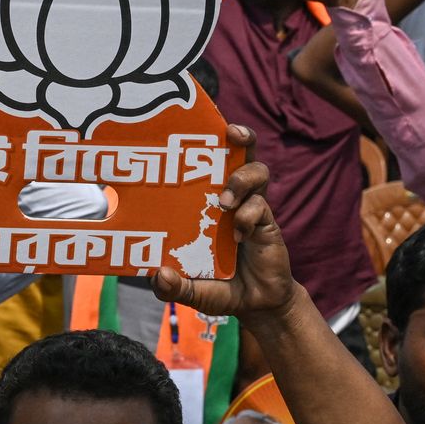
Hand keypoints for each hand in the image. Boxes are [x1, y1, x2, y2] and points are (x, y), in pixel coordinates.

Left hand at [152, 130, 299, 322]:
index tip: (196, 119)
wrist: (255, 304)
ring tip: (225, 201)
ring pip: (256, 171)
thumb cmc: (218, 285)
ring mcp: (251, 206)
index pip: (207, 160)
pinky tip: (239, 234)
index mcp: (205, 200)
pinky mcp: (268, 222)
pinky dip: (248, 216)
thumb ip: (173, 286)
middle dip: (240, 135)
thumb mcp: (190, 289)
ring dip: (241, 179)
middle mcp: (230, 196)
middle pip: (241, 151)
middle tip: (231, 133)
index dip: (206, 137)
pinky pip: (261, 206)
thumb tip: (157, 274)